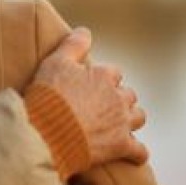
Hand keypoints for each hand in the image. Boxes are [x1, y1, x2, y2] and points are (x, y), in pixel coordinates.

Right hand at [32, 27, 147, 167]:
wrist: (46, 132)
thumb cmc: (48, 97)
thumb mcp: (54, 62)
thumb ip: (73, 45)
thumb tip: (85, 31)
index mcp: (104, 76)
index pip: (113, 72)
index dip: (103, 78)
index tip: (92, 84)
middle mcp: (117, 97)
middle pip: (128, 94)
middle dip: (119, 98)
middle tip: (104, 105)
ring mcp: (121, 123)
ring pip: (138, 117)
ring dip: (131, 119)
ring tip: (121, 123)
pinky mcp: (120, 146)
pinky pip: (139, 150)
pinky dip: (137, 152)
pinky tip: (133, 154)